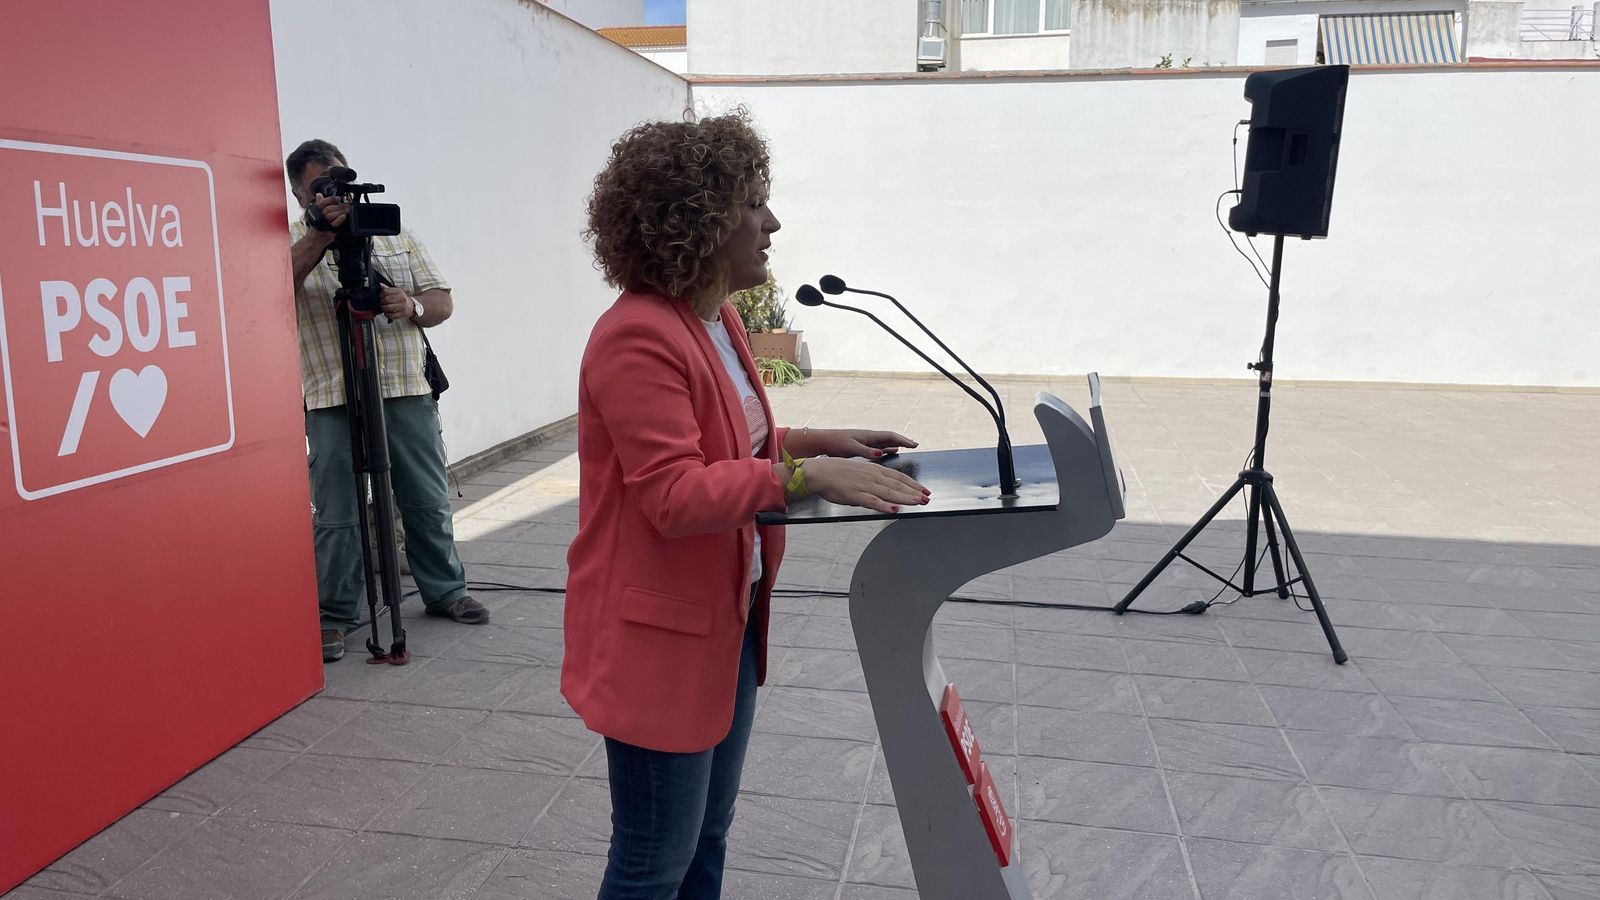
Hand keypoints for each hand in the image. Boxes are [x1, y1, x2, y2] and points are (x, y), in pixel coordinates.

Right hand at [307, 194, 347, 236]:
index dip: (331, 199)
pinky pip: (334, 224)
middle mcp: (318, 216)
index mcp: (315, 211)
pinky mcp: (327, 230)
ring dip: (341, 211)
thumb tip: (319, 195)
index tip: (338, 198)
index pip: (322, 202)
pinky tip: (344, 216)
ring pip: (331, 215)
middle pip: (329, 208)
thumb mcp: (316, 214)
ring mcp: (323, 223)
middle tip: (347, 205)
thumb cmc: (316, 226)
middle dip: (339, 206)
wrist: (314, 239)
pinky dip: (339, 219)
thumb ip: (318, 204)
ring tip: (347, 210)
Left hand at [379, 285, 414, 320]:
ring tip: (384, 308)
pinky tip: (387, 313)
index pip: (385, 291)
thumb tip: (380, 285)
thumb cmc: (402, 299)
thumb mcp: (396, 292)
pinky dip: (387, 314)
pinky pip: (391, 315)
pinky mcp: (402, 313)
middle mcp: (401, 298)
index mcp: (399, 291)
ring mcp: (402, 306)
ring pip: (388, 307)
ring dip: (383, 308)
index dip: (380, 295)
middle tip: (381, 303)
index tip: (380, 297)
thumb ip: (388, 289)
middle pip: (386, 299)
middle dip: (381, 302)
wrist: (411, 306)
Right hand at [802, 456, 928, 514]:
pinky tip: (894, 510)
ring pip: (889, 493)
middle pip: (898, 485)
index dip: (913, 484)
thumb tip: (885, 487)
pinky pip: (872, 502)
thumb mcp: (860, 471)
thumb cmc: (837, 471)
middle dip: (914, 492)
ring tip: (918, 503)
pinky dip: (884, 506)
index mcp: (875, 470)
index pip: (899, 477)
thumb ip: (873, 478)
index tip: (924, 490)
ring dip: (905, 498)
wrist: (819, 472)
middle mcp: (873, 476)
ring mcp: (865, 486)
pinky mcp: (855, 495)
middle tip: (927, 499)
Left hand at [809, 428, 917, 459]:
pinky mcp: (860, 446)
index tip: (914, 444)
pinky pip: (878, 447)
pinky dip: (886, 449)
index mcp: (868, 436)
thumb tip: (881, 453)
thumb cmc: (835, 443)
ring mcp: (865, 441)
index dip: (903, 440)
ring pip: (885, 442)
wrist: (822, 442)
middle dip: (903, 441)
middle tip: (915, 445)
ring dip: (896, 444)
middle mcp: (869, 437)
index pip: (890, 436)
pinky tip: (890, 452)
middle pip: (890, 438)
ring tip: (907, 447)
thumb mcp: (851, 448)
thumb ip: (866, 451)